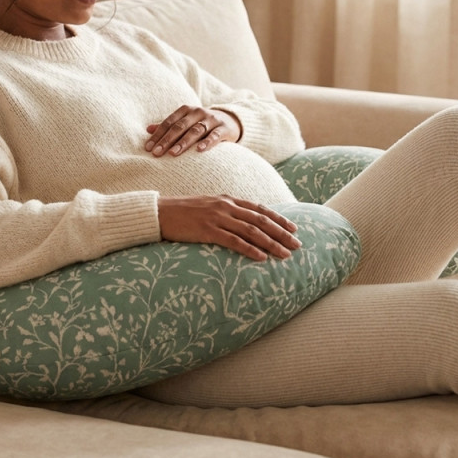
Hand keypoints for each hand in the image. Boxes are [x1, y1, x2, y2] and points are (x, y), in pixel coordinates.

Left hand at [145, 105, 241, 156]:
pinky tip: (199, 150)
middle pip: (180, 127)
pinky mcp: (223, 128)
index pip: (169, 122)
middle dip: (167, 140)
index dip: (158, 135)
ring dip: (183, 142)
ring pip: (195, 131)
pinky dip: (207, 142)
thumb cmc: (202, 123)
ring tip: (173, 153)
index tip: (148, 148)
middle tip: (157, 153)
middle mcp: (198, 112)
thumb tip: (148, 129)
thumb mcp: (186, 121)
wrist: (231, 119)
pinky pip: (215, 136)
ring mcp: (211, 120)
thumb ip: (169, 125)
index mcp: (186, 110)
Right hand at [158, 195, 300, 261]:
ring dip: (271, 243)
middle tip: (298, 244)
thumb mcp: (208, 206)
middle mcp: (226, 206)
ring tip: (285, 254)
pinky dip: (249, 249)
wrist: (159, 212)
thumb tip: (242, 223)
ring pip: (251, 231)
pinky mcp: (207, 230)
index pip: (259, 209)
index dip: (279, 218)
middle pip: (261, 220)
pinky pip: (233, 241)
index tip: (294, 228)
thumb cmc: (182, 212)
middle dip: (281, 233)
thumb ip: (225, 212)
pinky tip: (261, 257)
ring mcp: (217, 218)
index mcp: (227, 199)